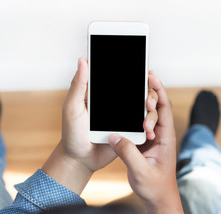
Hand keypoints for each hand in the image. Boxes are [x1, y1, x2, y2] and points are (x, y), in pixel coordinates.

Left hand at [42, 58, 158, 194]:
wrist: (80, 159)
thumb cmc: (71, 132)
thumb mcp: (72, 107)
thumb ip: (78, 85)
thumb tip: (82, 61)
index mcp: (101, 93)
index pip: (119, 77)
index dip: (131, 69)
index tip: (142, 66)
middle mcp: (115, 103)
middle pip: (136, 89)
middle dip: (146, 88)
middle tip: (148, 90)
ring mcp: (123, 116)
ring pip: (142, 105)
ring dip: (149, 104)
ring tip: (149, 107)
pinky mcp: (128, 130)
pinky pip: (142, 123)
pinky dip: (148, 122)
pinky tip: (149, 123)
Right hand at [109, 73, 183, 213]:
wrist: (157, 198)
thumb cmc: (155, 187)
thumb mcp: (141, 171)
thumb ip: (128, 153)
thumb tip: (114, 136)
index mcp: (166, 138)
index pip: (164, 109)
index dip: (159, 91)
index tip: (151, 77)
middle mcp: (161, 135)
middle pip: (157, 107)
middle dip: (149, 93)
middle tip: (140, 81)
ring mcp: (152, 138)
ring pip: (147, 114)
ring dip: (140, 104)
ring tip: (132, 92)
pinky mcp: (144, 143)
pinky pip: (138, 124)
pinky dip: (132, 116)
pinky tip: (124, 110)